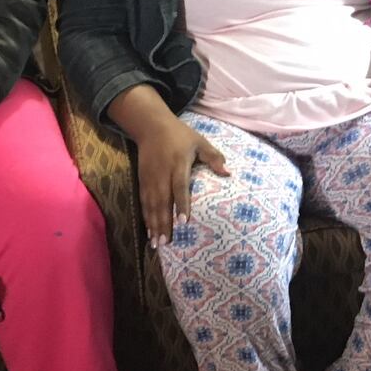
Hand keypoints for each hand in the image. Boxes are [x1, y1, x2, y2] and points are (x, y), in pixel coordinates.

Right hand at [134, 117, 228, 245]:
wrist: (151, 126)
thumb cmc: (180, 136)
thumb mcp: (199, 142)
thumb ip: (213, 157)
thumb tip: (229, 173)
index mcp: (178, 164)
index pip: (179, 187)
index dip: (181, 204)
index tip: (184, 222)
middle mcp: (162, 173)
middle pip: (162, 201)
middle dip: (164, 223)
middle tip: (167, 243)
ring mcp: (150, 178)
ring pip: (151, 205)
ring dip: (153, 225)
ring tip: (157, 243)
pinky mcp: (142, 180)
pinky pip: (144, 202)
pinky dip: (146, 218)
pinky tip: (149, 232)